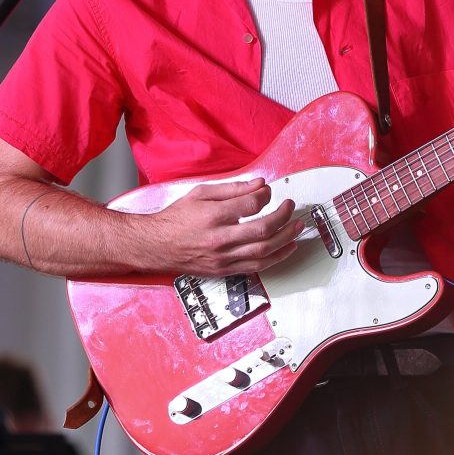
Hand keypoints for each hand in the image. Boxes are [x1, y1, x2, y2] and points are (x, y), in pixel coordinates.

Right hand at [152, 178, 301, 274]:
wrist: (156, 246)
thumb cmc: (176, 219)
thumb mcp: (200, 194)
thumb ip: (232, 189)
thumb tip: (258, 184)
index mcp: (213, 216)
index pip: (251, 205)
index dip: (265, 196)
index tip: (268, 191)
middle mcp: (220, 239)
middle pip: (263, 230)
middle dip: (283, 217)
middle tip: (290, 207)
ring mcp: (223, 258)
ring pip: (264, 251)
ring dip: (286, 238)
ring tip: (297, 227)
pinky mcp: (224, 270)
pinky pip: (256, 266)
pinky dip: (275, 258)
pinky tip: (286, 249)